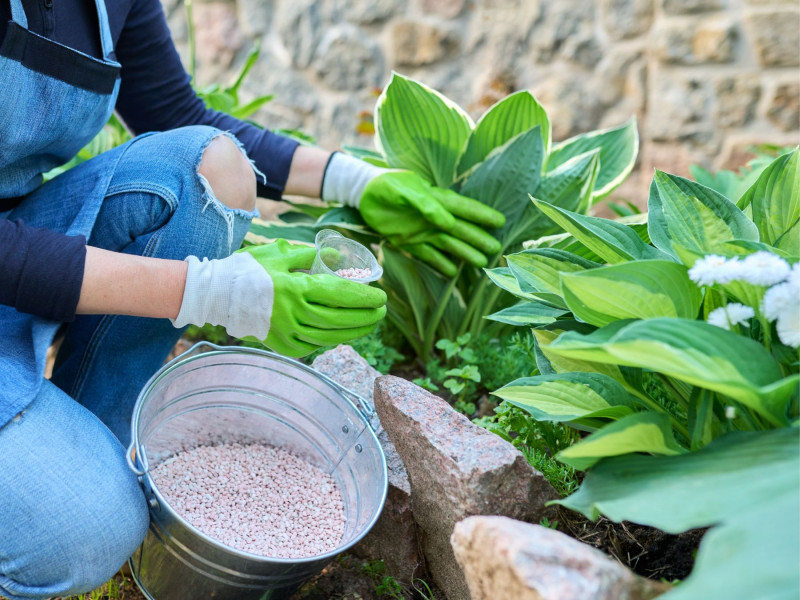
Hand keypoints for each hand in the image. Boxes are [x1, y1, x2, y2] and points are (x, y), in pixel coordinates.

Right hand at [172, 239, 386, 356]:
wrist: (215, 295)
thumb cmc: (248, 270)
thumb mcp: (280, 254)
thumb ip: (311, 256)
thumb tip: (338, 257)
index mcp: (296, 289)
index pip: (341, 295)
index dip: (365, 297)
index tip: (381, 297)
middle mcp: (294, 314)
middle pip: (341, 319)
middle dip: (366, 316)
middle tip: (381, 311)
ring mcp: (288, 334)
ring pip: (331, 336)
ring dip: (354, 332)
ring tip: (369, 324)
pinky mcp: (282, 346)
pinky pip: (314, 346)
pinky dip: (332, 340)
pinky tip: (343, 334)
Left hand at [322, 153, 505, 276]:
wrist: (363, 194)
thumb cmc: (386, 186)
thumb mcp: (404, 191)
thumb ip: (425, 204)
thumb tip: (447, 222)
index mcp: (435, 200)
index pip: (463, 208)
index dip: (481, 215)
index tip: (499, 222)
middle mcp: (433, 217)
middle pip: (460, 229)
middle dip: (478, 238)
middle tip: (495, 249)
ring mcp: (423, 231)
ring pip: (448, 244)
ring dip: (464, 253)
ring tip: (481, 263)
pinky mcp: (409, 242)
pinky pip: (428, 255)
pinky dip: (440, 263)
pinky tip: (452, 273)